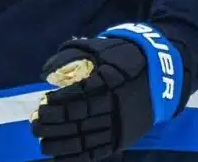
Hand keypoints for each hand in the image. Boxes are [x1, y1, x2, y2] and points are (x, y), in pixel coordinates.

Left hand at [30, 23, 184, 160]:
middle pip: (81, 117)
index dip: (59, 101)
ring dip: (63, 143)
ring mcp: (121, 124)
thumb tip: (45, 73)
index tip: (42, 103)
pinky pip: (100, 150)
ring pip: (89, 137)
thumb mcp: (97, 47)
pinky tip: (60, 157)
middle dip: (55, 123)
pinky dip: (79, 156)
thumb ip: (70, 56)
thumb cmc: (121, 57)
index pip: (79, 94)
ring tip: (42, 145)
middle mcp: (116, 104)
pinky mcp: (124, 138)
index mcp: (109, 81)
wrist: (162, 72)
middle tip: (35, 126)